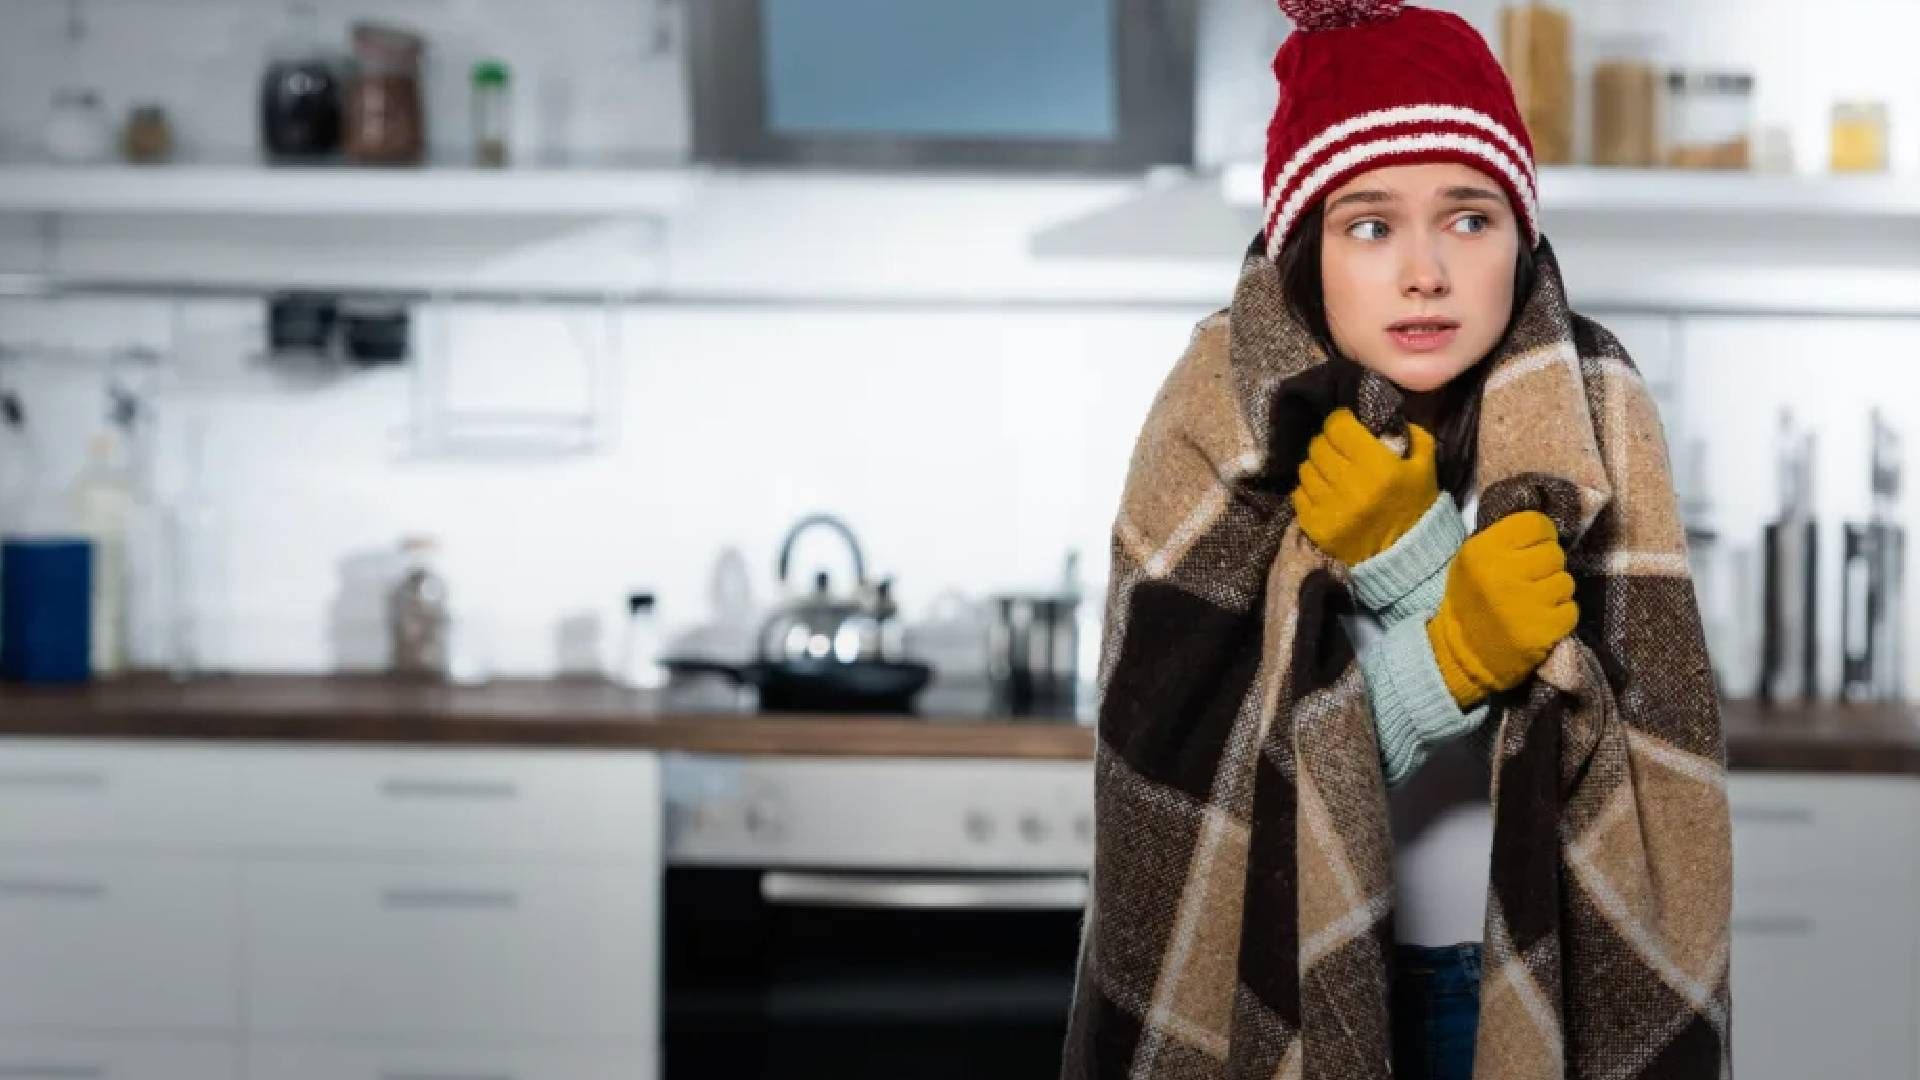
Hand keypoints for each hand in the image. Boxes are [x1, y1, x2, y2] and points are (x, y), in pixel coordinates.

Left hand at [1291, 407, 1438, 565]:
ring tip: (1332, 472)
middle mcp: (1350, 486)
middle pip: (1318, 445)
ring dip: (1317, 466)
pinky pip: (1298, 494)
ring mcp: (1329, 508)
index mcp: (1378, 467)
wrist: (1405, 556)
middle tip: (1338, 449)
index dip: (1340, 421)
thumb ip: (1410, 434)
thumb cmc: (1415, 505)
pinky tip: (1326, 494)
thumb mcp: (1424, 466)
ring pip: (1305, 468)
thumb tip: (1382, 417)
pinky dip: (1310, 490)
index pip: (1338, 426)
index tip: (1346, 426)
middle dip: (1328, 442)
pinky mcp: (1315, 526)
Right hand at [1426, 511, 1578, 707]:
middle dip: (1547, 566)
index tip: (1532, 550)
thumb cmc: (1470, 601)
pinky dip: (1560, 615)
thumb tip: (1545, 529)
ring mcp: (1525, 604)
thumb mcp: (1472, 562)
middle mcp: (1503, 574)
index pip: (1535, 523)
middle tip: (1532, 580)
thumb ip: (1504, 541)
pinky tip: (1540, 620)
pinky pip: (1570, 609)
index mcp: (1482, 551)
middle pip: (1554, 553)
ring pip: (1566, 581)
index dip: (1540, 536)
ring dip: (1555, 591)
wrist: (1463, 654)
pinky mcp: (1543, 630)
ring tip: (1535, 602)